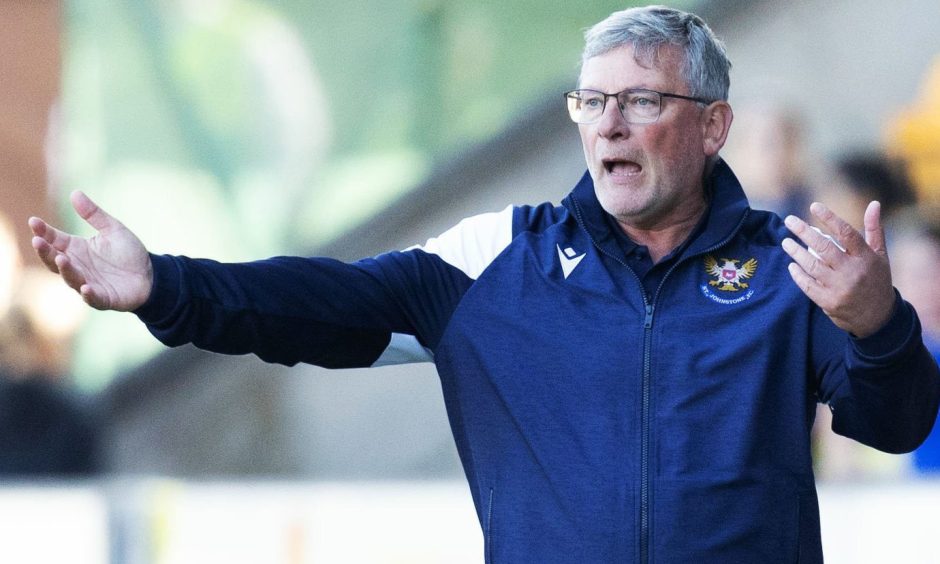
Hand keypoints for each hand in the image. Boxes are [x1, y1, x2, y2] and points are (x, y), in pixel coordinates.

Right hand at [28, 191, 152, 310]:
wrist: (150, 275)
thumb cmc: (128, 252)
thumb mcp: (112, 229)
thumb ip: (94, 214)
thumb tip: (74, 192)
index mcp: (76, 249)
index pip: (54, 239)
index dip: (43, 231)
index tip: (34, 221)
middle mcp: (77, 267)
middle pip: (54, 260)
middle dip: (45, 251)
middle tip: (37, 240)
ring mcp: (88, 283)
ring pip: (71, 278)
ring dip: (65, 270)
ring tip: (61, 259)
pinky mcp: (103, 298)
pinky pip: (93, 298)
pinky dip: (88, 294)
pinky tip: (86, 288)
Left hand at [782, 201, 893, 337]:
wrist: (877, 317)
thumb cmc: (876, 279)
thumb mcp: (880, 255)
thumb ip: (874, 229)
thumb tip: (874, 203)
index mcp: (866, 257)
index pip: (846, 233)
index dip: (829, 218)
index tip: (813, 206)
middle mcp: (853, 271)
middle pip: (824, 247)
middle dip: (804, 232)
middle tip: (789, 220)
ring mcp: (839, 288)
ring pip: (812, 265)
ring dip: (796, 252)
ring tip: (785, 242)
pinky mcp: (828, 302)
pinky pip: (808, 285)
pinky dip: (798, 274)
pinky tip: (791, 264)